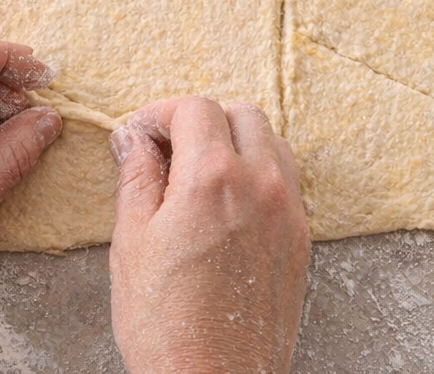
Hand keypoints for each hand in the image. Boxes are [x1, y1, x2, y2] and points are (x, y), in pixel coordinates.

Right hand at [109, 98, 309, 373]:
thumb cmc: (166, 324)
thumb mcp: (132, 242)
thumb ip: (137, 177)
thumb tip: (134, 140)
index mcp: (213, 178)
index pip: (195, 108)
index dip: (161, 113)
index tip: (143, 133)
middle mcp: (259, 183)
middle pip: (240, 114)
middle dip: (202, 121)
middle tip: (171, 149)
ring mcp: (287, 208)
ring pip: (271, 140)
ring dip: (238, 142)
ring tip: (202, 174)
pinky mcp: (301, 235)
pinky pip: (286, 178)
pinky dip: (260, 172)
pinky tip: (231, 202)